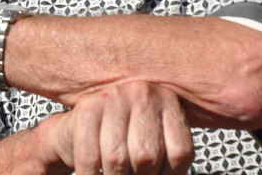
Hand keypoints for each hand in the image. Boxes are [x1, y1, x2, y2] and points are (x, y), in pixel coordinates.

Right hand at [37, 80, 193, 174]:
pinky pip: (89, 158)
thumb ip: (165, 156)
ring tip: (114, 173)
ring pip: (117, 159)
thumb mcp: (155, 139)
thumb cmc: (124, 135)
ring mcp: (113, 98)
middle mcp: (142, 94)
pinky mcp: (86, 108)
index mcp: (168, 102)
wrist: (81, 120)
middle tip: (132, 174)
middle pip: (147, 157)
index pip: (180, 152)